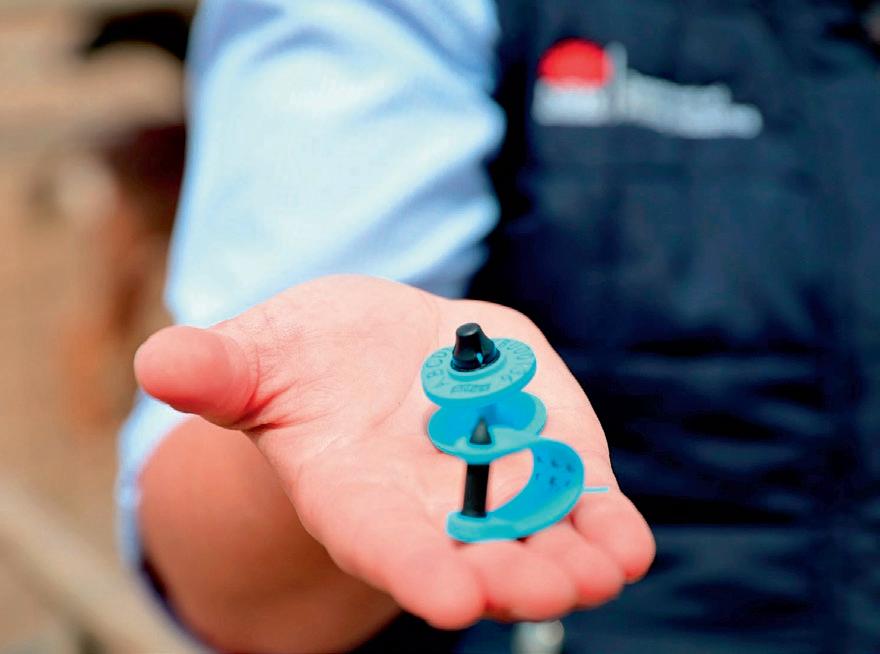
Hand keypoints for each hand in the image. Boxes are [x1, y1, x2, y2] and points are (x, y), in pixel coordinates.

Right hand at [135, 275, 653, 627]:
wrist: (383, 353)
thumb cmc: (309, 361)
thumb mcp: (261, 356)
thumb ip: (222, 369)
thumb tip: (159, 361)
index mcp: (355, 494)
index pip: (380, 541)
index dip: (411, 568)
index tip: (449, 598)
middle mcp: (428, 508)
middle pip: (469, 554)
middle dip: (506, 574)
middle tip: (541, 590)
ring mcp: (495, 486)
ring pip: (538, 535)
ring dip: (570, 557)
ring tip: (599, 571)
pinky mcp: (545, 454)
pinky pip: (580, 498)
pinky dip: (603, 521)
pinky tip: (624, 542)